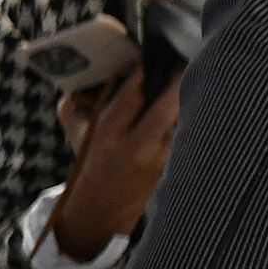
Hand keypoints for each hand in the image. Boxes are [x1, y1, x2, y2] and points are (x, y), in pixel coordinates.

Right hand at [48, 73, 182, 259]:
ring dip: (186, 101)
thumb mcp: (78, 134)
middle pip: (165, 108)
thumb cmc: (91, 164)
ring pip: (180, 121)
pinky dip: (187, 121)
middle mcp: (134, 147)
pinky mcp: (171, 168)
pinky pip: (184, 137)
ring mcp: (157, 159)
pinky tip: (191, 109)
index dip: (142, 73)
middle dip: (176, 82)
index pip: (130, 95)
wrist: (101, 209)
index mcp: (106, 134)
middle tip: (182, 63)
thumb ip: (76, 105)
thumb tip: (91, 73)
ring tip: (191, 82)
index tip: (148, 59)